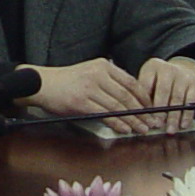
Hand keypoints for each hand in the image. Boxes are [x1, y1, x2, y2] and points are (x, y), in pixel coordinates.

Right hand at [28, 59, 152, 119]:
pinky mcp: (82, 102)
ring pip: (119, 106)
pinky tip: (125, 129)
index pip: (131, 82)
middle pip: (128, 95)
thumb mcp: (90, 72)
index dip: (144, 97)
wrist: (42, 84)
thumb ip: (108, 81)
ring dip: (133, 120)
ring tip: (142, 129)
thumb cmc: (66, 81)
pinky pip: (105, 114)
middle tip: (151, 122)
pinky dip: (117, 123)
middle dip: (142, 111)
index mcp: (103, 66)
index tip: (152, 108)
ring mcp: (90, 88)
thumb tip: (129, 98)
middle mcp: (98, 74)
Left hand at [124, 55, 194, 135]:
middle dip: (160, 110)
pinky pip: (191, 102)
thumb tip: (140, 116)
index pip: (146, 84)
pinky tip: (183, 125)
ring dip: (173, 117)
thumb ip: (144, 95)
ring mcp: (183, 76)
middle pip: (163, 91)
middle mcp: (169, 69)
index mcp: (153, 66)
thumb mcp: (149, 80)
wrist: (184, 70)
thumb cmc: (161, 81)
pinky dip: (187, 115)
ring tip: (169, 129)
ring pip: (177, 99)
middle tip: (156, 124)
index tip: (142, 116)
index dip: (144, 102)